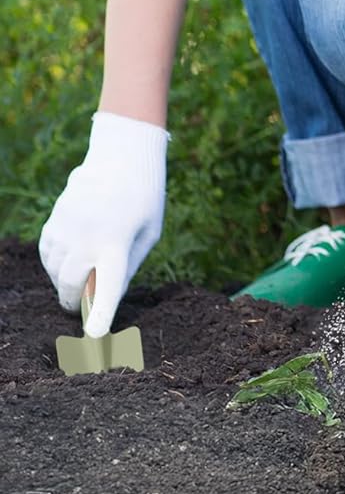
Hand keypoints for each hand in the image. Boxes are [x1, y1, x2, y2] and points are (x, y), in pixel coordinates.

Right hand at [39, 112, 168, 335]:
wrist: (122, 157)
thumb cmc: (143, 199)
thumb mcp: (148, 235)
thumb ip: (127, 268)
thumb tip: (105, 299)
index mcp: (118, 242)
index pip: (107, 286)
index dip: (101, 313)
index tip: (95, 336)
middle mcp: (88, 236)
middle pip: (72, 285)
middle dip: (76, 303)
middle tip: (82, 310)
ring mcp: (67, 227)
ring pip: (56, 272)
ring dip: (65, 282)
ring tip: (81, 278)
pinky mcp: (54, 220)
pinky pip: (48, 254)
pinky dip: (56, 264)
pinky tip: (70, 258)